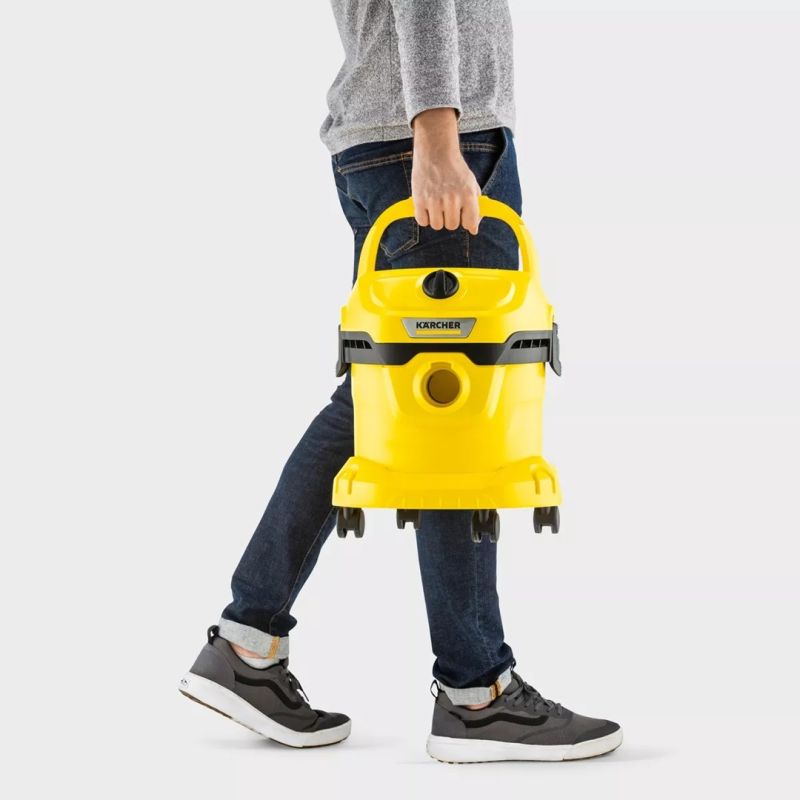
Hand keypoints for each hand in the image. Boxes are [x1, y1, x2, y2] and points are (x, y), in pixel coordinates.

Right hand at [411, 108, 480, 234]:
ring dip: (437, 218)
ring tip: (437, 204)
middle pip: (452, 226)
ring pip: (437, 225)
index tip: (463, 217)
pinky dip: (424, 216)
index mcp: (468, 195)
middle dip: (450, 218)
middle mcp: (452, 199)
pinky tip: (427, 205)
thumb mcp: (471, 184)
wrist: (436, 150)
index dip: (466, 222)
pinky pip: (422, 222)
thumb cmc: (455, 169)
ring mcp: (435, 200)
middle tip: (447, 205)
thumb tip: (474, 229)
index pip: (470, 223)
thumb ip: (475, 207)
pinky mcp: (419, 200)